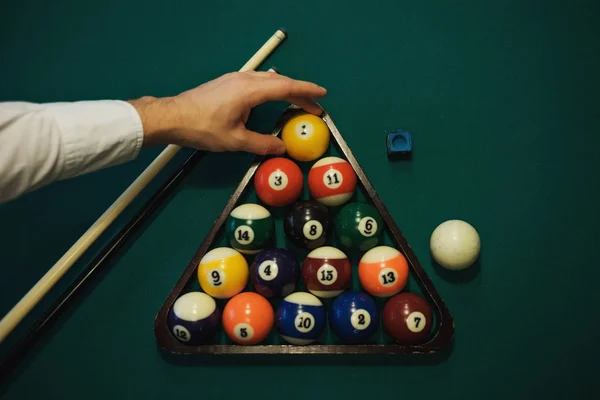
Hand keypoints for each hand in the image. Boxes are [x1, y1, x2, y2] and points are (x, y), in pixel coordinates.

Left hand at [130, 71, 326, 154]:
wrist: (172, 116)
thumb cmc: (203, 128)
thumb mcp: (235, 141)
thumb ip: (261, 144)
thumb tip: (282, 148)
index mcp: (249, 91)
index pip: (285, 87)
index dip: (306, 91)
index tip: (322, 95)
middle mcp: (245, 79)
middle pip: (280, 81)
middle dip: (300, 92)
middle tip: (315, 105)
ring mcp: (235, 78)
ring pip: (268, 79)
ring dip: (286, 89)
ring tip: (297, 102)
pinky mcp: (228, 82)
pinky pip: (258, 80)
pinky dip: (272, 88)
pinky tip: (272, 98)